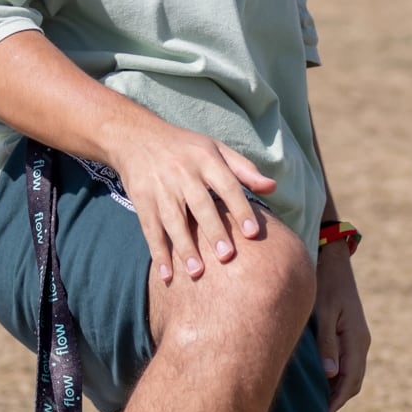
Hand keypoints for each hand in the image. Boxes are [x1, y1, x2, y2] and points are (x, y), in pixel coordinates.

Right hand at [106, 121, 276, 283]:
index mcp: (206, 160)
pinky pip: (150, 229)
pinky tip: (167, 274)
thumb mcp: (216, 149)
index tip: (253, 233)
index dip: (241, 209)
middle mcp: (183, 173)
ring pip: (174, 221)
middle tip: (227, 256)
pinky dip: (158, 252)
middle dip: (213, 231)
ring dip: (184, 248)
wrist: (138, 137)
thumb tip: (273, 187)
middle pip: (200, 205)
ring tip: (197, 272)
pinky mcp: (141, 200)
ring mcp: (161, 188)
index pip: (227, 186)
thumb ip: (244, 170)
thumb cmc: (186, 148)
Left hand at [314, 239, 369, 411]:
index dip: (336, 402)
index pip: (350, 381)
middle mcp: (361, 342)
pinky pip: (346, 363)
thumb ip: (327, 343)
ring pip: (351, 374)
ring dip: (337, 391)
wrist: (334, 260)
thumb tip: (331, 375)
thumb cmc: (326, 284)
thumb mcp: (325, 313)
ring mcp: (356, 338)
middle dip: (337, 401)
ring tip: (318, 405)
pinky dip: (336, 378)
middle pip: (353, 382)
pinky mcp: (349, 334)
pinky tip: (321, 382)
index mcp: (357, 340)